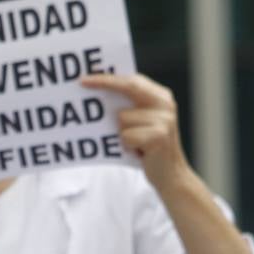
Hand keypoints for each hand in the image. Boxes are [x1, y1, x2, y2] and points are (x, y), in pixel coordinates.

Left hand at [81, 72, 196, 193]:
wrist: (171, 176)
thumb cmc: (149, 149)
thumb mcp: (142, 124)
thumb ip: (129, 108)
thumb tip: (98, 97)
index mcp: (161, 97)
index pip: (133, 80)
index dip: (110, 77)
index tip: (86, 77)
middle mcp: (165, 104)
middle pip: (129, 88)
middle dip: (104, 84)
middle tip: (82, 83)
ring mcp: (164, 120)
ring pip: (122, 118)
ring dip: (120, 133)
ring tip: (135, 143)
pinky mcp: (159, 136)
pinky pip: (125, 136)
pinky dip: (126, 146)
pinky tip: (139, 152)